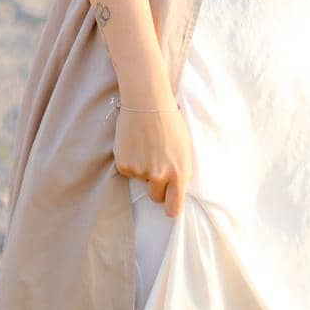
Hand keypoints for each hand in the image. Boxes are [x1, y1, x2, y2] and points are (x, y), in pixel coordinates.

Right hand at [114, 103, 195, 217]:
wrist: (147, 101)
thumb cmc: (170, 121)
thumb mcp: (184, 148)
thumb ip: (181, 171)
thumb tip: (175, 190)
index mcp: (179, 173)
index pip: (173, 208)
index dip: (170, 207)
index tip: (169, 203)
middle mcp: (160, 176)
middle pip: (156, 197)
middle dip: (157, 186)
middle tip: (156, 163)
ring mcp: (141, 171)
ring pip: (142, 180)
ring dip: (143, 168)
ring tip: (147, 144)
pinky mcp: (125, 165)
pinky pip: (129, 170)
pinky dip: (131, 160)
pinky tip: (135, 142)